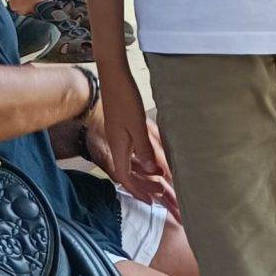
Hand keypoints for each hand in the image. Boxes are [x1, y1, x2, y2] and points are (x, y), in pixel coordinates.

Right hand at [97, 67, 176, 208]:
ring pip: (132, 163)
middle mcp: (117, 144)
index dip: (138, 191)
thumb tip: (153, 172)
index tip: (151, 202)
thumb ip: (144, 149)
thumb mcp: (137, 125)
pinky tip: (153, 162)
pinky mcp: (122, 127)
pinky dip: (143, 160)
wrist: (113, 73)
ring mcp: (118, 136)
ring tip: (161, 183)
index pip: (126, 177)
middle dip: (146, 187)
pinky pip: (132, 151)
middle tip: (163, 196)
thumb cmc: (124, 96)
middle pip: (130, 173)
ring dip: (146, 175)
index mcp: (119, 146)